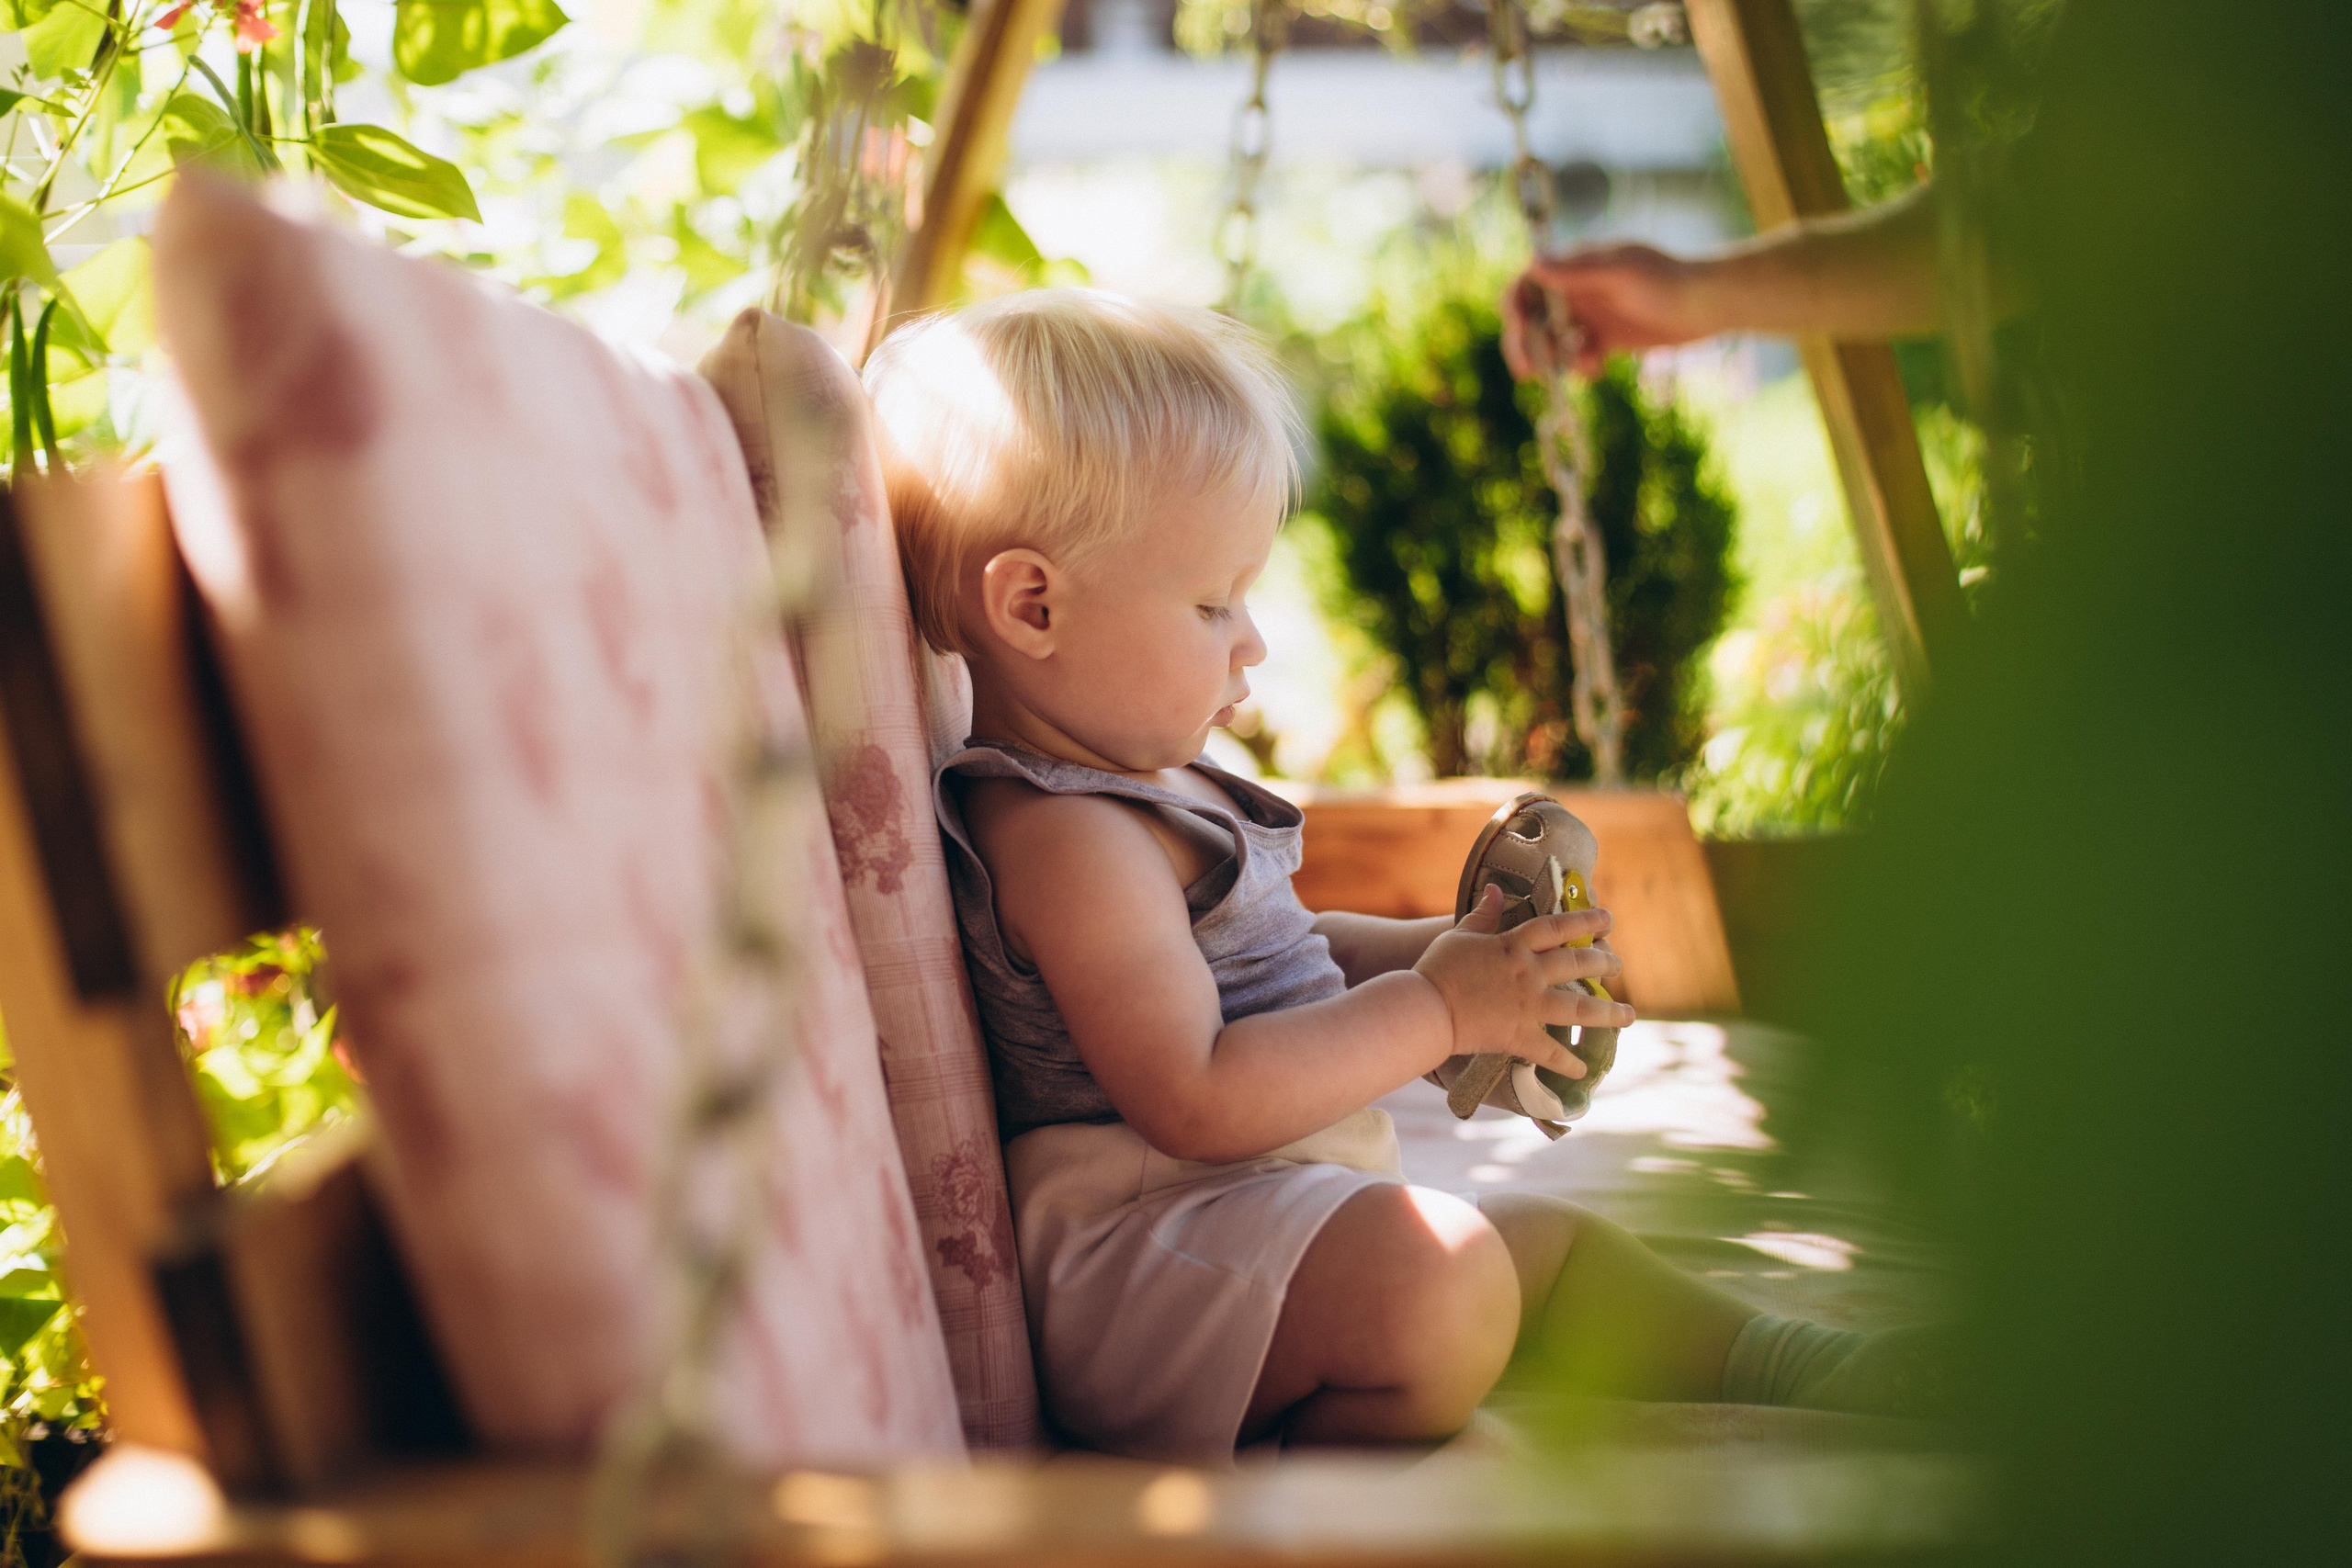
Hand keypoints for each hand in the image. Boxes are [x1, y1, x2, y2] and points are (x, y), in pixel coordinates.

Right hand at [1412, 885, 1635, 1074]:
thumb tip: (1495, 889)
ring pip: (1578, 1008)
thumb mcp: (1459, 935)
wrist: (1426, 1009)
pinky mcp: (1519, 1036)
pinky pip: (1551, 1051)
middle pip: (1577, 964)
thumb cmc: (1438, 969)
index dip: (1586, 920)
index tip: (1608, 918)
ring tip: (1630, 1016)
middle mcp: (1529, 973)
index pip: (1558, 928)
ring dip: (1608, 1013)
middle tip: (1618, 964)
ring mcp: (1528, 1006)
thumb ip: (1483, 914)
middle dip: (1603, 962)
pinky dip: (1568, 1062)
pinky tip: (1584, 1069)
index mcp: (1514, 946)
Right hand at [1501, 243, 1715, 380]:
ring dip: (1555, 359)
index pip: (1529, 281)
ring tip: (1581, 366)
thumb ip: (1580, 271)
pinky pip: (1577, 356)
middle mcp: (1578, 290)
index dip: (1515, 303)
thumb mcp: (1624, 272)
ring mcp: (1591, 316)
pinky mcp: (1606, 339)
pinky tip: (1598, 369)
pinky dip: (1580, 366)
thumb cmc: (1670, 280)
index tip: (1517, 326)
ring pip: (1552, 341)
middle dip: (1525, 343)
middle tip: (1527, 371)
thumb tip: (1535, 265)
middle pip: (1532, 316)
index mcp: (1577, 266)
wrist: (1708, 306)